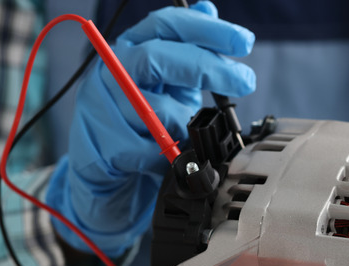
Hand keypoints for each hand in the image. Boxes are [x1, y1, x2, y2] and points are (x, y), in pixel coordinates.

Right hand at [46, 2, 254, 256]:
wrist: (102, 166)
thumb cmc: (141, 117)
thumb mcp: (170, 79)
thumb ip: (188, 48)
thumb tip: (208, 8)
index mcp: (133, 47)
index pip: (169, 25)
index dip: (208, 30)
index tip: (245, 42)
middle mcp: (113, 70)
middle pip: (159, 57)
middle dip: (209, 68)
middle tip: (246, 81)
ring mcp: (103, 107)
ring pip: (154, 107)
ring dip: (185, 121)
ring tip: (198, 130)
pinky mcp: (103, 145)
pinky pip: (147, 148)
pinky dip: (170, 152)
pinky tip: (178, 152)